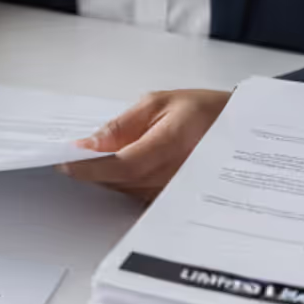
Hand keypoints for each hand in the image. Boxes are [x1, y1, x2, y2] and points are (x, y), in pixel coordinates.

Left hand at [59, 88, 231, 202]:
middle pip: (119, 182)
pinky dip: (122, 182)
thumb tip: (87, 145)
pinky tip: (121, 167)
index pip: (122, 166)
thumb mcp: (158, 103)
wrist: (239, 129)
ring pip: (124, 190)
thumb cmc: (203, 111)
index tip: (64, 162)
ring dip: (107, 176)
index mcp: (171, 144)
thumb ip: (120, 126)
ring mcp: (175, 192)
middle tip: (76, 156)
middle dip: (93, 170)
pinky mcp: (172, 200)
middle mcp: (174, 175)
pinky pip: (137, 194)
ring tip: (103, 156)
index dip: (90, 168)